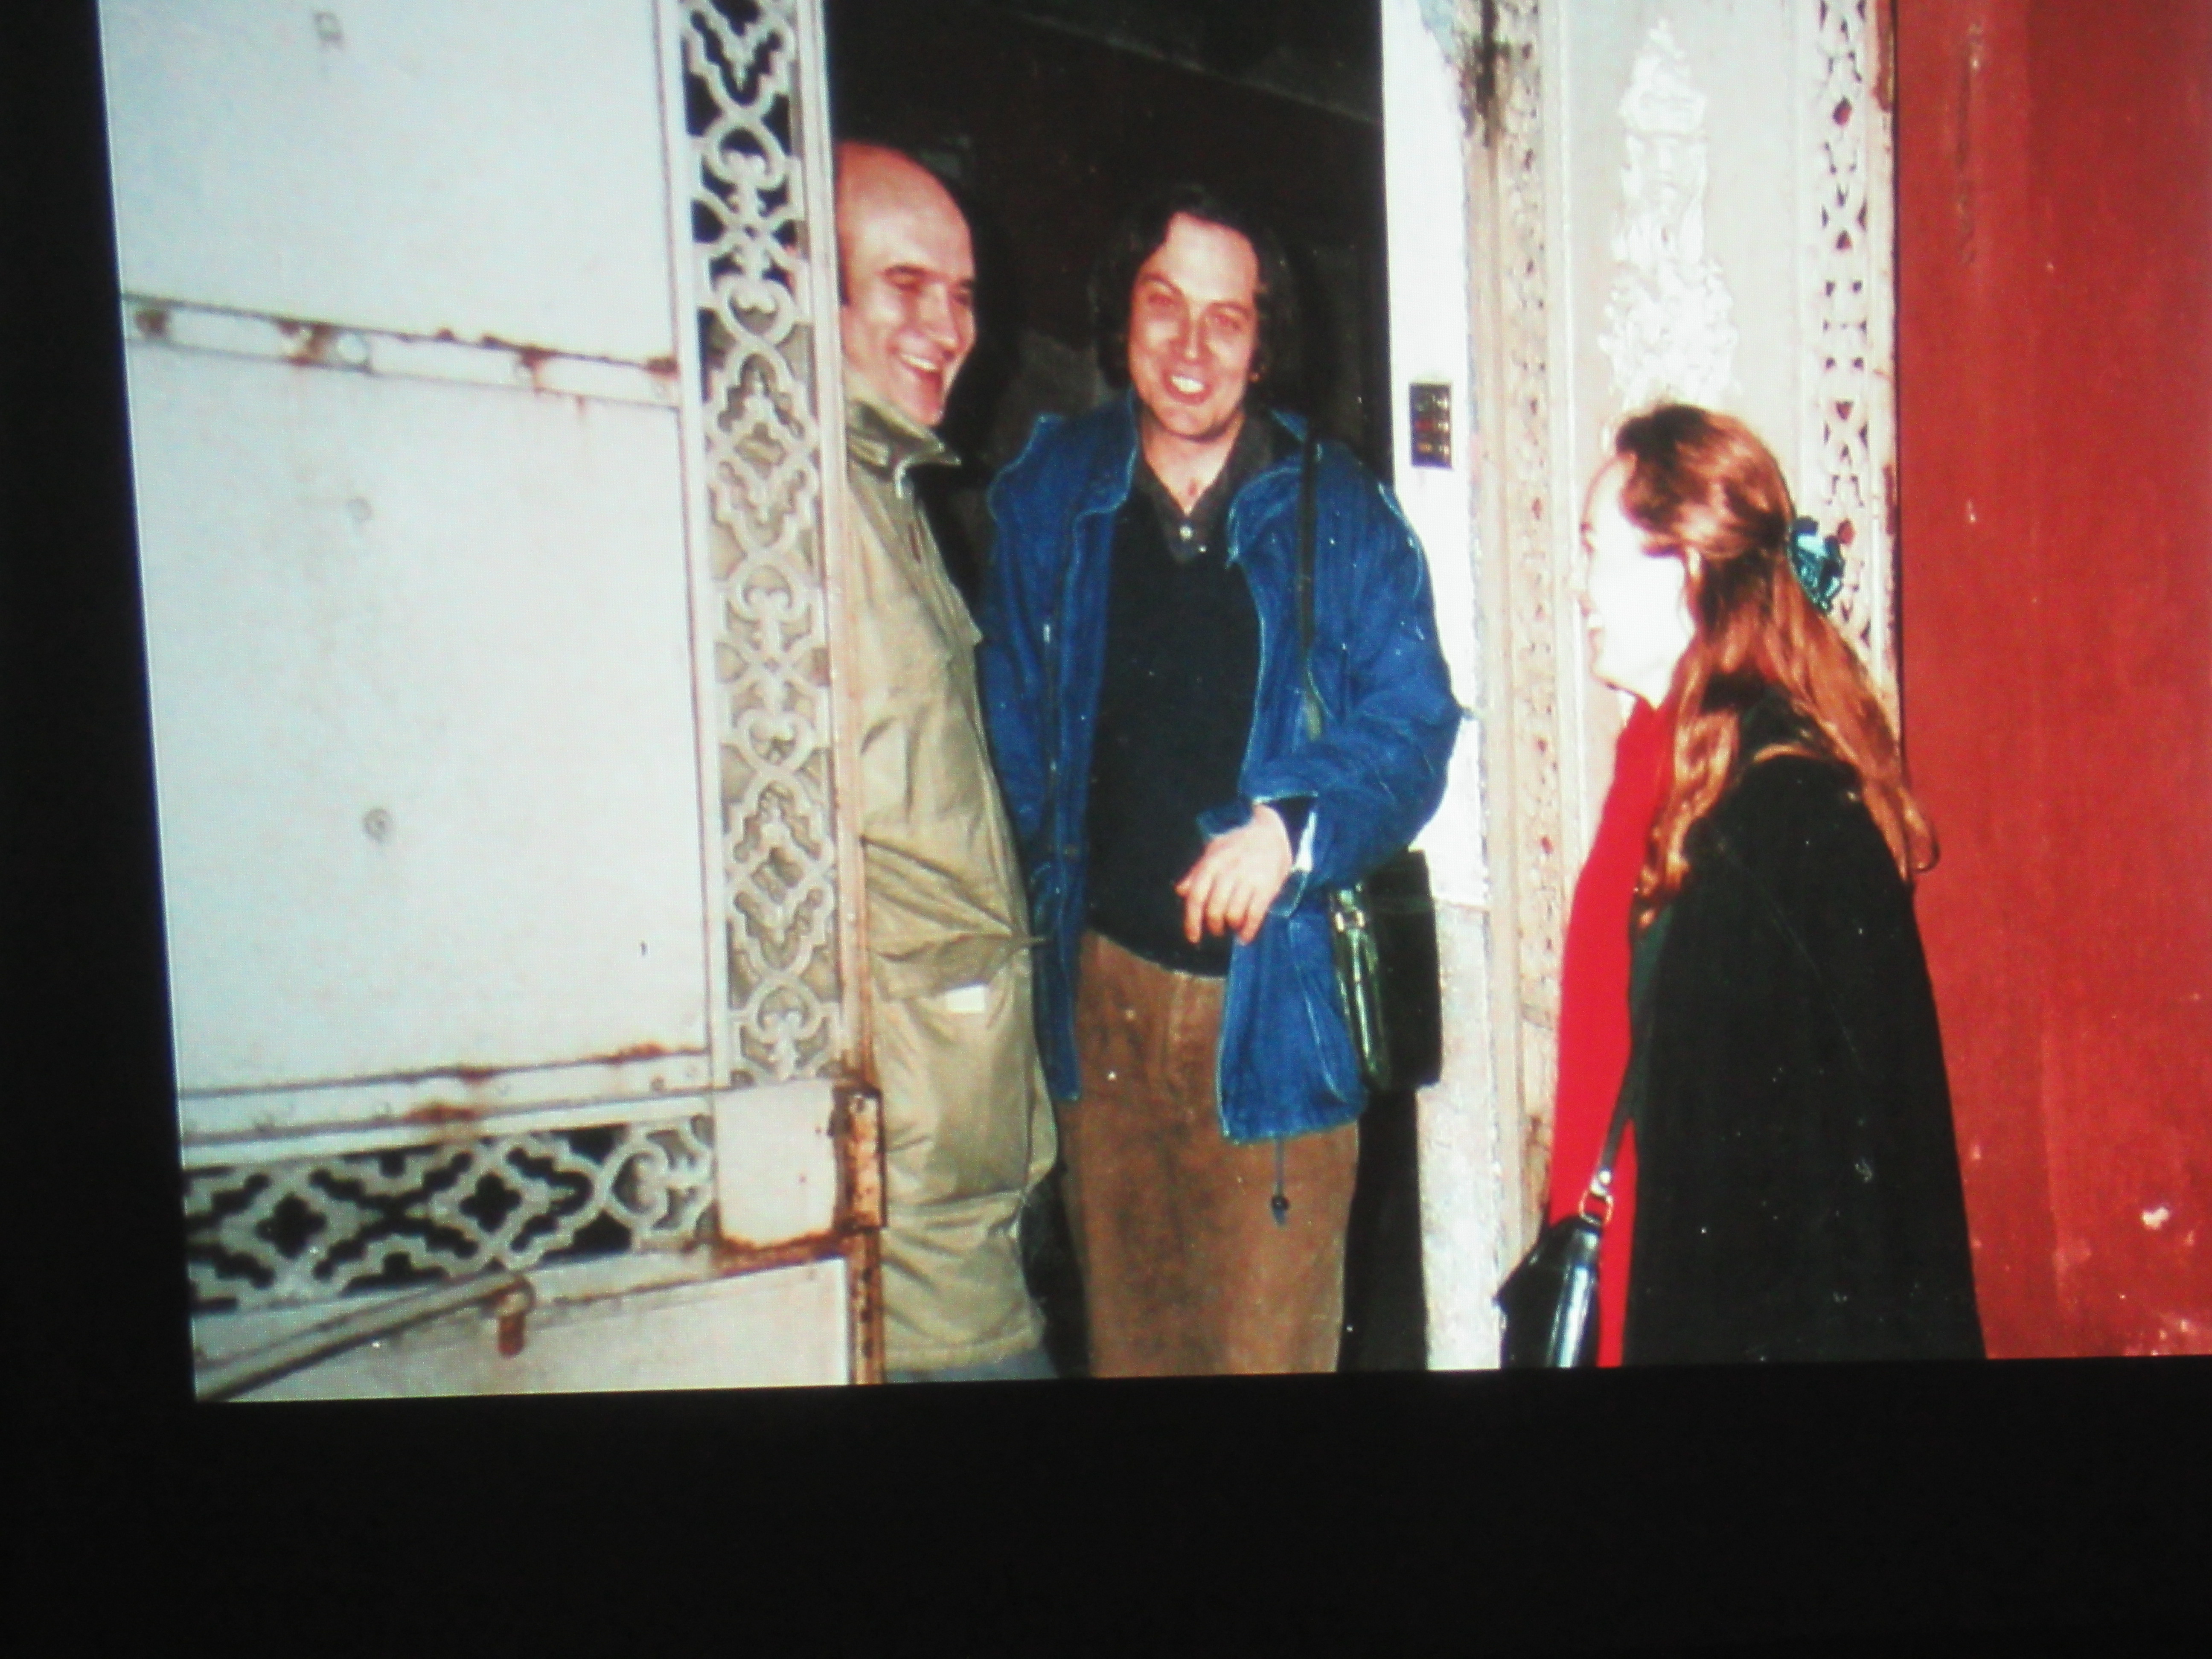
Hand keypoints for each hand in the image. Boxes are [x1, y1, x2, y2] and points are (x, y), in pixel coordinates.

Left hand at [1175, 804, 1293, 945]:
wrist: (1269, 832)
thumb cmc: (1237, 844)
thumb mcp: (1213, 851)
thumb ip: (1196, 872)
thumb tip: (1180, 891)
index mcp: (1212, 864)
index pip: (1196, 897)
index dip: (1192, 921)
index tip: (1193, 937)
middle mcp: (1228, 872)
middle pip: (1214, 910)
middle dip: (1214, 926)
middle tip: (1217, 929)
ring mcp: (1249, 880)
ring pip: (1233, 915)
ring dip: (1231, 926)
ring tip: (1232, 927)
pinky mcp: (1267, 887)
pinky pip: (1255, 915)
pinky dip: (1248, 930)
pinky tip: (1245, 936)